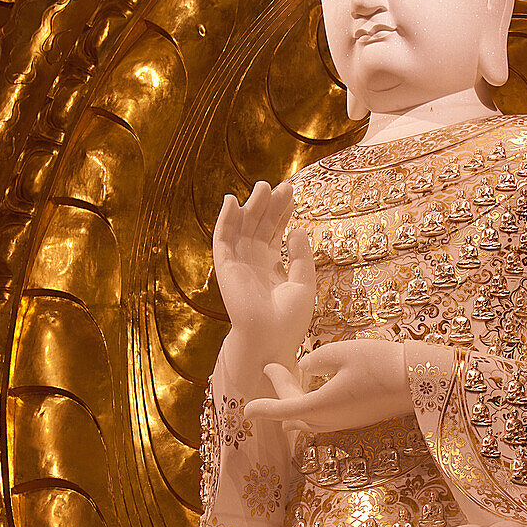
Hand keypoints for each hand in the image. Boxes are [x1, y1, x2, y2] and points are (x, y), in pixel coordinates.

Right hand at [213, 180, 315, 368]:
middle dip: (269, 206)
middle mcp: (253, 263)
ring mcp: (238, 264)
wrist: (270, 340)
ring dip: (250, 207)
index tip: (292, 195)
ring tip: (263, 186)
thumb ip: (301, 256)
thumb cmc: (289, 321)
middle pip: (259, 226)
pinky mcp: (225, 268)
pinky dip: (225, 220)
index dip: (282, 214)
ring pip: (242, 228)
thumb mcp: (303, 283)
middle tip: (282, 186)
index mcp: (271, 268)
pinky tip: (231, 201)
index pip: (275, 234)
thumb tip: (298, 228)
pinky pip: (222, 240)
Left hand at [245, 339, 412, 432]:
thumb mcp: (342, 352)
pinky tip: (313, 388)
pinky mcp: (355, 420)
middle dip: (279, 391)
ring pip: (307, 419)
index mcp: (320, 406)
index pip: (281, 410)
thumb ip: (316, 360)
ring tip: (288, 377)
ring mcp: (344, 423)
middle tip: (272, 366)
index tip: (245, 410)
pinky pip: (322, 418)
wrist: (419, 382)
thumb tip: (304, 366)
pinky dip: (309, 405)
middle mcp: (329, 421)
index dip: (262, 409)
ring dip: (293, 401)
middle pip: (292, 413)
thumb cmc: (380, 362)